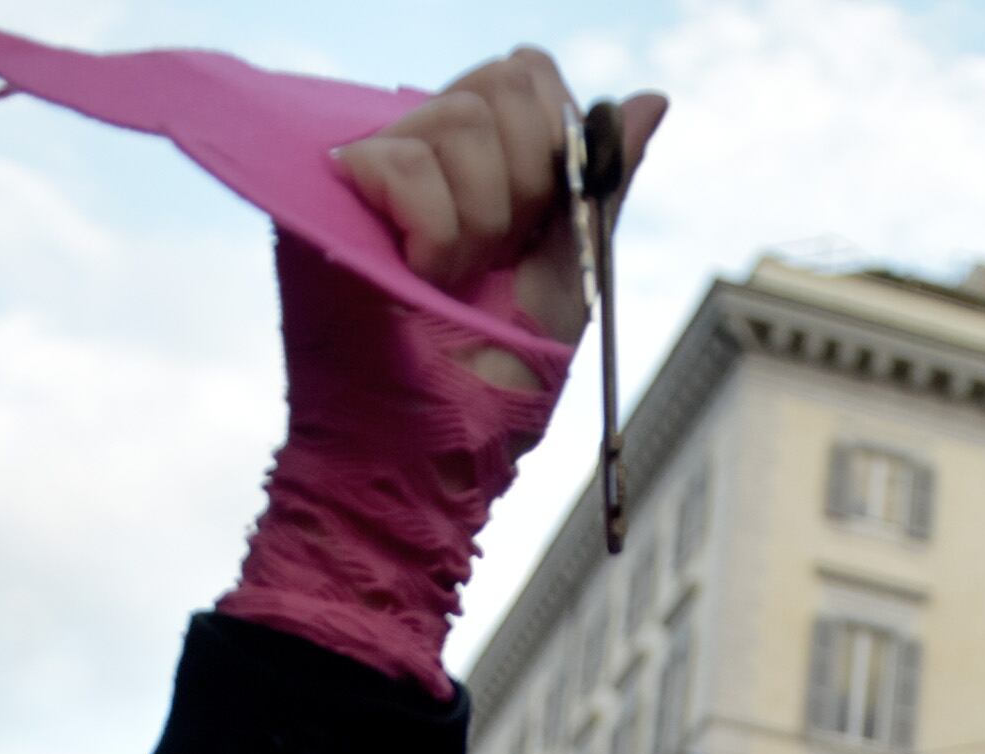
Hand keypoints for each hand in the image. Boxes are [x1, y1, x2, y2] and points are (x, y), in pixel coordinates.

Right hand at [327, 52, 671, 391]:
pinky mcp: (333, 198)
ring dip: (481, 218)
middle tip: (500, 255)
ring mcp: (376, 173)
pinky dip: (435, 231)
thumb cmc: (504, 375)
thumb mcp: (574, 264)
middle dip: (528, 178)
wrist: (450, 448)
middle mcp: (427, 152)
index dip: (554, 136)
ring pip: (457, 117)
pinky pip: (404, 161)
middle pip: (500, 81)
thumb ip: (603, 180)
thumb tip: (651, 98)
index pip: (525, 74)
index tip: (546, 218)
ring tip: (455, 278)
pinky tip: (424, 278)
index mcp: (483, 161)